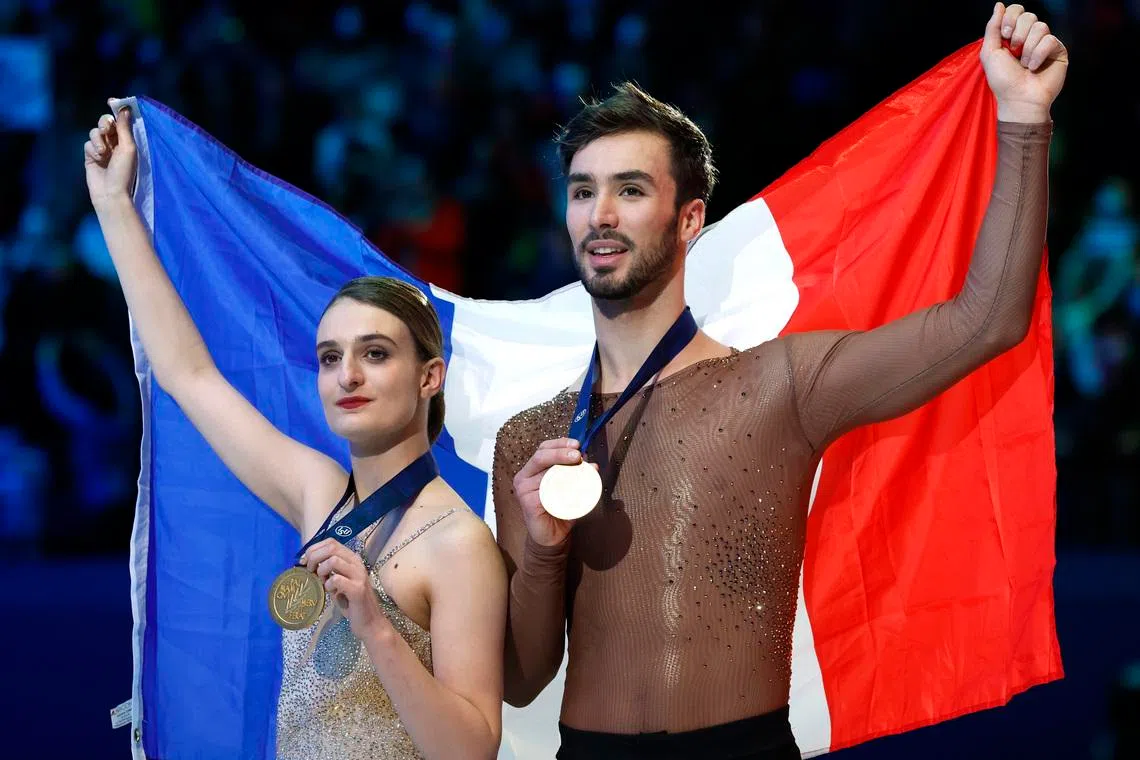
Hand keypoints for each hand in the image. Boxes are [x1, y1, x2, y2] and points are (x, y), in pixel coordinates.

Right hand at [84, 101, 137, 207]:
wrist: (110, 192)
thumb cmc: (125, 172)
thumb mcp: (128, 148)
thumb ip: (125, 128)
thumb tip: (124, 108)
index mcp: (128, 141)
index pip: (121, 120)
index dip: (117, 110)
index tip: (112, 100)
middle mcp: (115, 143)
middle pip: (106, 122)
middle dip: (105, 123)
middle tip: (107, 128)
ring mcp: (102, 149)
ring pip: (95, 132)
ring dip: (99, 139)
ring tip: (104, 152)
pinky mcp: (91, 155)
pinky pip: (88, 143)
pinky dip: (93, 149)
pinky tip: (98, 159)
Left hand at [302, 538, 385, 635]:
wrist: (369, 622)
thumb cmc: (350, 602)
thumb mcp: (337, 583)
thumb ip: (326, 571)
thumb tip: (306, 563)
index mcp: (352, 559)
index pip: (331, 542)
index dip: (314, 549)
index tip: (304, 562)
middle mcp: (357, 563)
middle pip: (331, 547)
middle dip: (314, 557)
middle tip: (309, 571)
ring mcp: (359, 575)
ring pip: (333, 560)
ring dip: (321, 571)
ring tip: (322, 582)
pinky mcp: (357, 589)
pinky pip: (336, 579)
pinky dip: (328, 585)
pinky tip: (331, 593)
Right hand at [512, 438, 592, 546]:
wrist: (553, 536)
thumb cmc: (561, 509)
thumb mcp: (570, 487)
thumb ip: (578, 474)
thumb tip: (592, 464)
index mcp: (533, 469)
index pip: (544, 449)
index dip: (560, 443)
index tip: (577, 444)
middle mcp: (524, 477)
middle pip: (541, 456)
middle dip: (560, 452)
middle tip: (577, 455)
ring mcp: (523, 490)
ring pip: (544, 473)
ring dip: (564, 469)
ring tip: (581, 470)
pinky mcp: (527, 503)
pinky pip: (545, 491)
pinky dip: (561, 488)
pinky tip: (572, 490)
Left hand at [981, 3, 1067, 122]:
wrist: (1019, 99)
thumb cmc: (1003, 80)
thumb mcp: (990, 53)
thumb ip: (993, 28)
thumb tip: (999, 4)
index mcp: (1013, 35)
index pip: (1016, 10)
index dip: (1011, 18)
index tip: (1005, 36)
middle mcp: (1029, 36)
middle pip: (1029, 16)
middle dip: (1018, 34)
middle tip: (1014, 52)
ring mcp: (1045, 43)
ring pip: (1040, 27)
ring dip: (1028, 48)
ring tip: (1024, 65)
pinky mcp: (1058, 50)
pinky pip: (1050, 40)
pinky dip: (1038, 54)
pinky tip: (1035, 67)